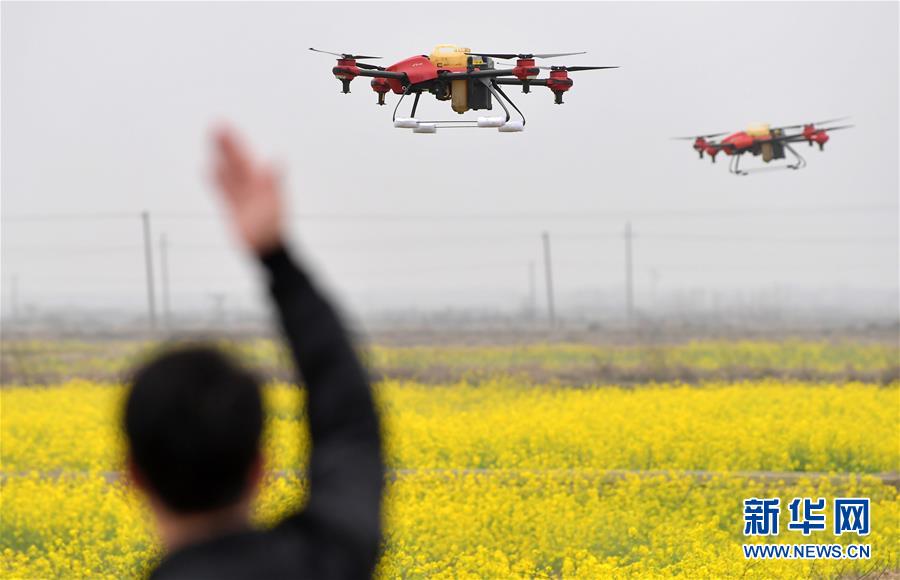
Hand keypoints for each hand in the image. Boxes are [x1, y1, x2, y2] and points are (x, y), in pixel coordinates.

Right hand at [212, 126, 284, 254]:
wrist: (267, 248)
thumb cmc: (273, 228)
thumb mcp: (274, 203)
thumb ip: (273, 182)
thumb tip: (277, 161)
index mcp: (261, 182)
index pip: (244, 157)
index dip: (235, 142)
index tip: (225, 127)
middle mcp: (251, 186)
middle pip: (235, 161)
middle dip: (225, 145)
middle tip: (214, 126)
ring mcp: (241, 196)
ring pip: (227, 172)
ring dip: (219, 157)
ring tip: (210, 142)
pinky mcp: (233, 207)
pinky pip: (222, 190)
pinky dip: (216, 179)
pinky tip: (209, 169)